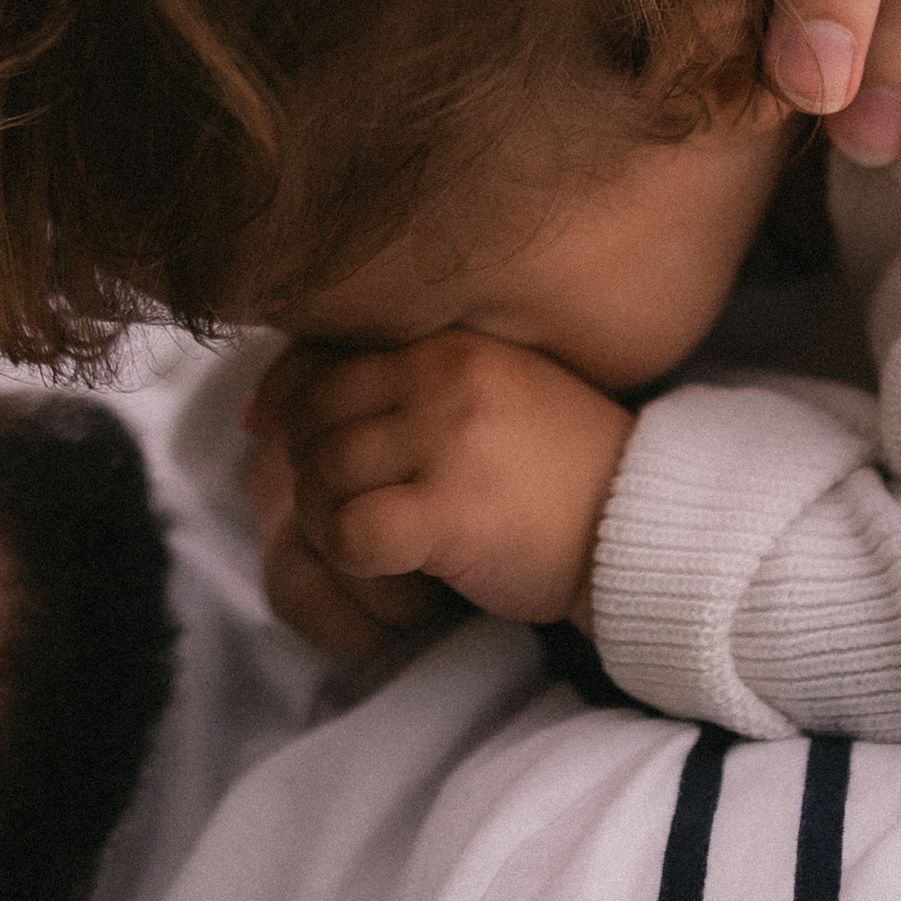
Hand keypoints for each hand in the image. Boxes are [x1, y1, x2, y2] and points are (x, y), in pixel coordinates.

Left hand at [251, 330, 635, 628]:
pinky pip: (352, 533)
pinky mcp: (456, 511)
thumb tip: (260, 410)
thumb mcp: (486, 389)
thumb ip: (395, 381)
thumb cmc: (559, 463)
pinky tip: (389, 561)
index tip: (281, 438)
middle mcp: (446, 376)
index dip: (286, 402)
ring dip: (327, 519)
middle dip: (308, 469)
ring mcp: (451, 441)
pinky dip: (351, 556)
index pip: (320, 359)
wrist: (640, 522)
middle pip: (313, 420)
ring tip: (366, 535)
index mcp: (450, 339)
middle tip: (343, 503)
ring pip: (324, 476)